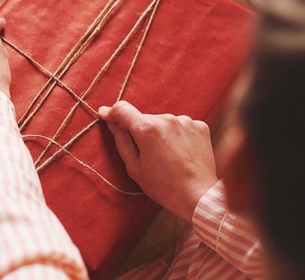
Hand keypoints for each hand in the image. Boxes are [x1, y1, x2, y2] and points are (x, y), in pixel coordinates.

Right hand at [97, 101, 217, 221]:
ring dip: (160, 133)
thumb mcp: (134, 167)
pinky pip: (180, 126)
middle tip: (147, 154)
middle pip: (144, 119)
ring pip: (163, 122)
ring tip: (167, 156)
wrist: (199, 196)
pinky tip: (180, 153)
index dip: (111, 112)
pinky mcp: (200, 126)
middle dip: (141, 131)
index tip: (105, 114)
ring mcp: (185, 121)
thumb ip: (121, 141)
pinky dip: (177, 135)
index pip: (122, 109)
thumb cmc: (164, 186)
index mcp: (147, 128)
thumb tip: (112, 123)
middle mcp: (167, 119)